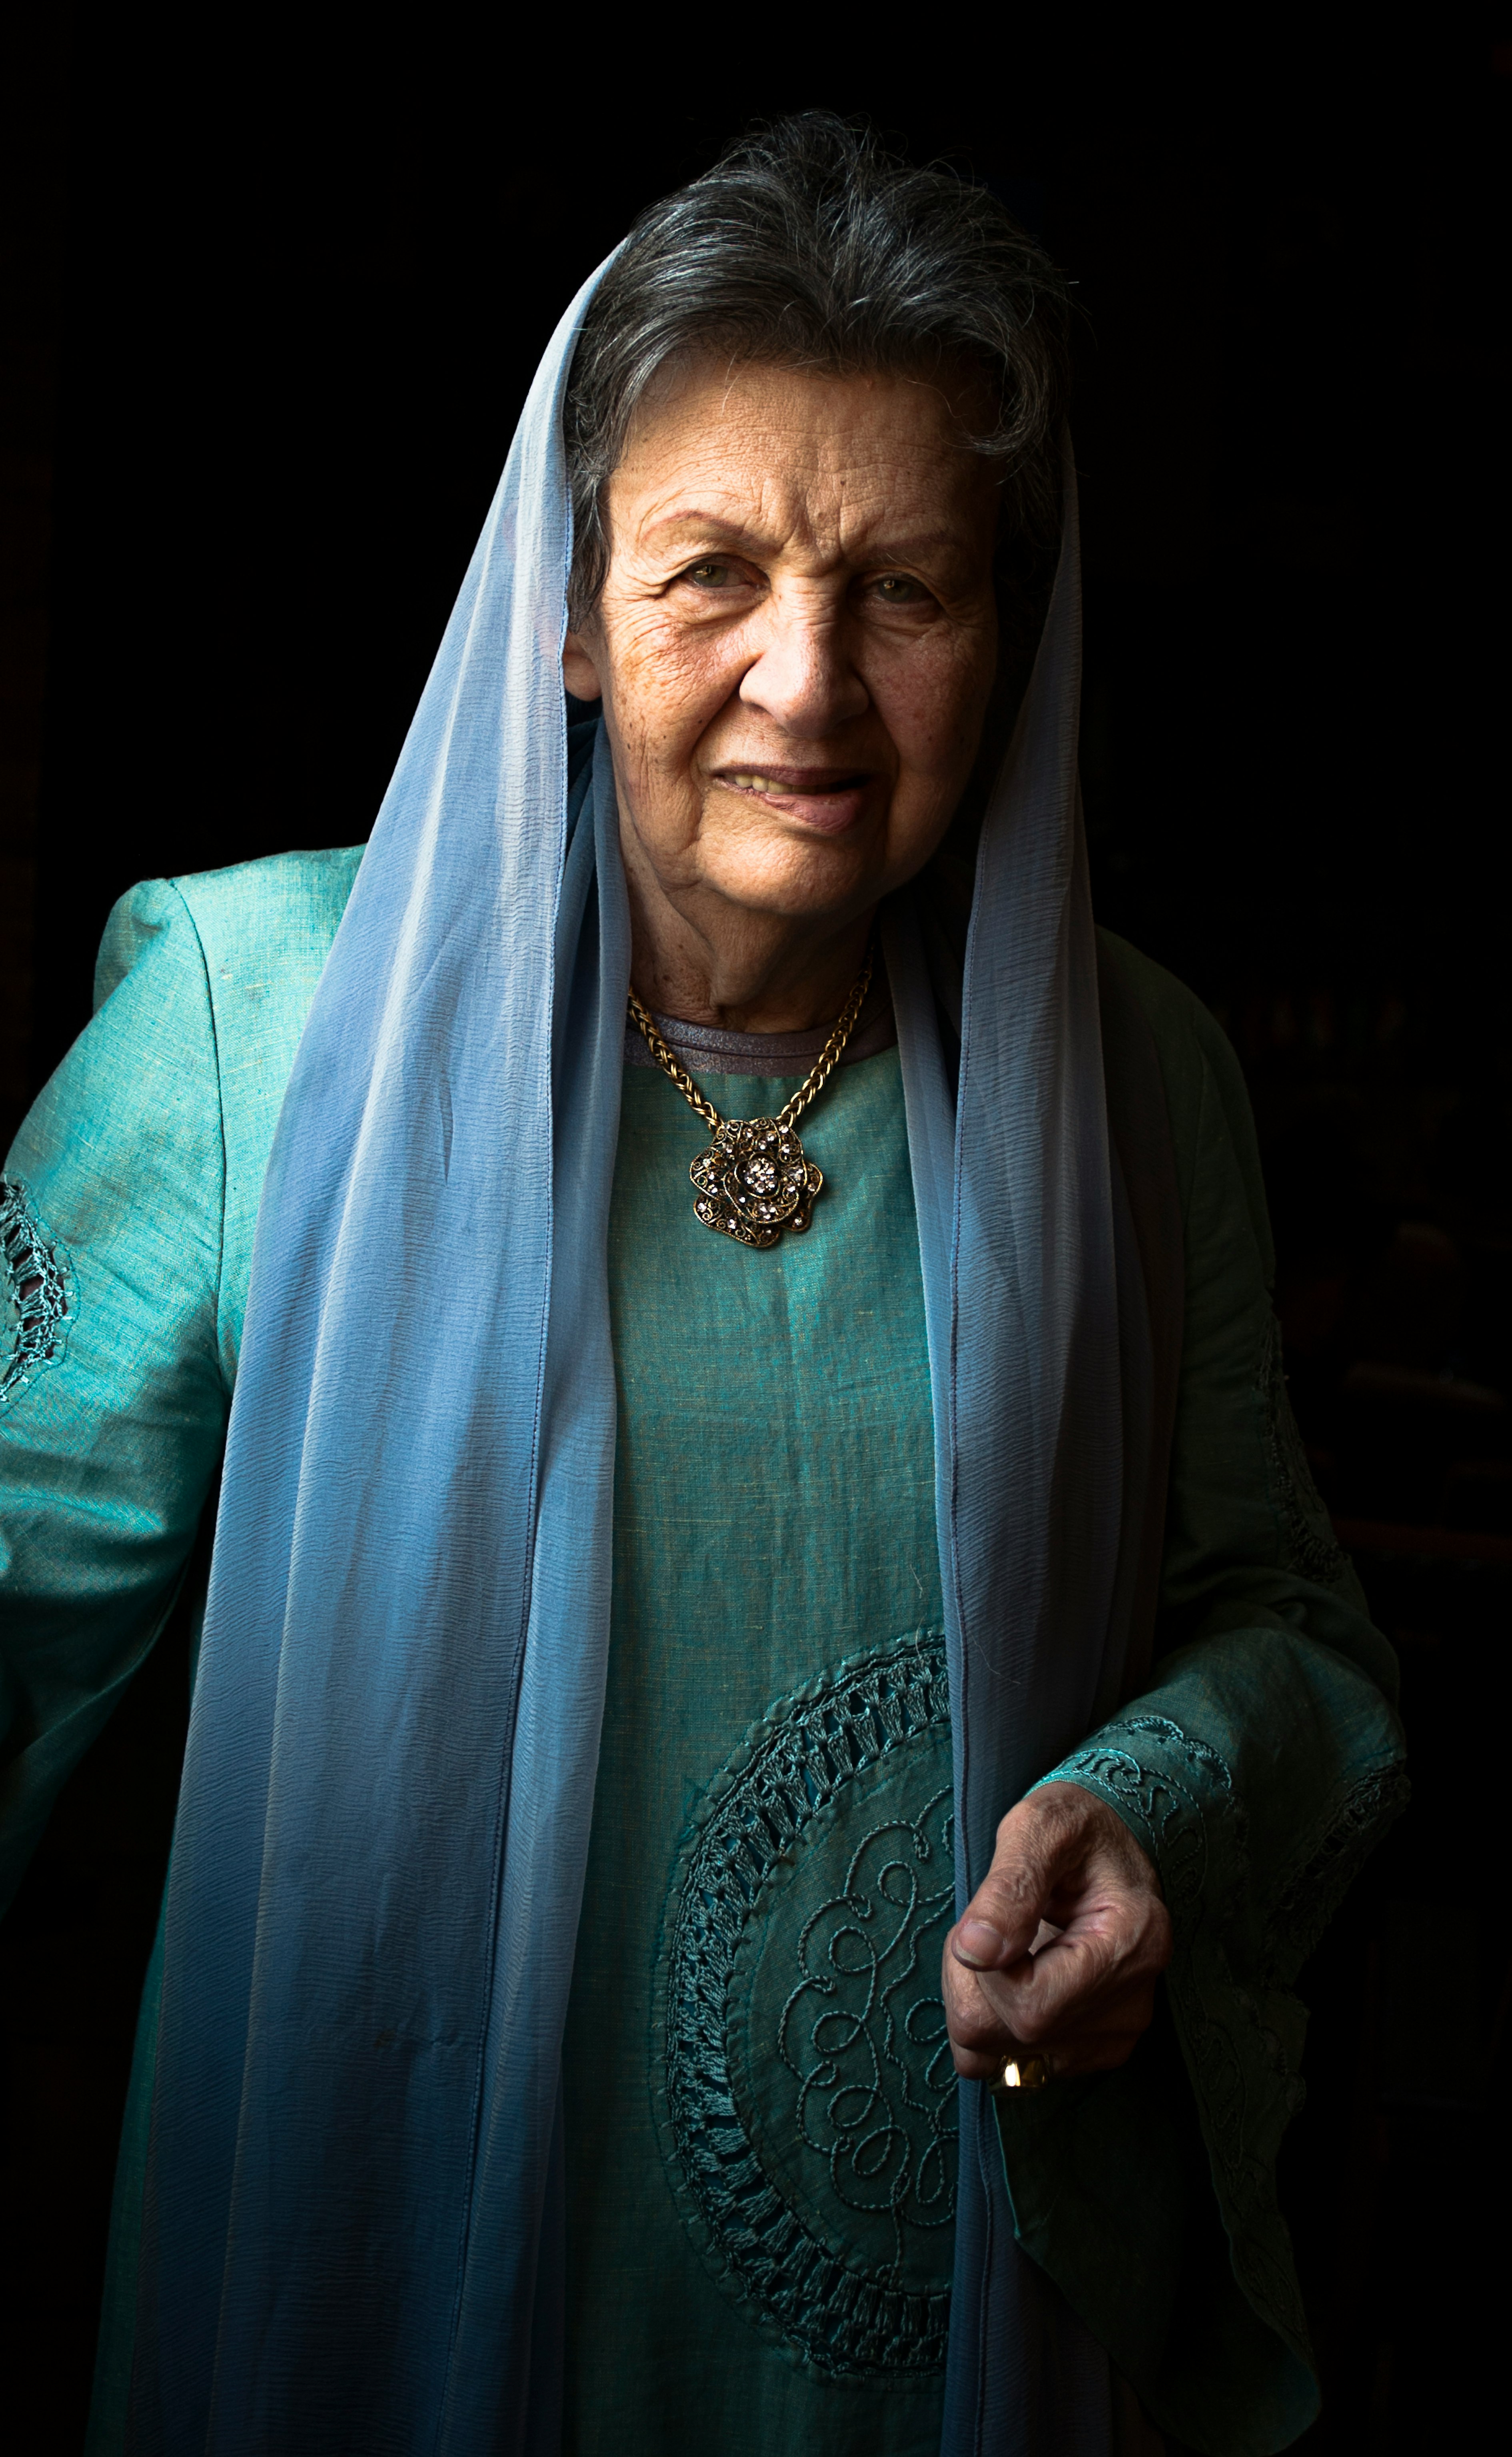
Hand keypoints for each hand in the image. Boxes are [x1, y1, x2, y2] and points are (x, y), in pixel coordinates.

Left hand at [941, 1782, 1171, 2081]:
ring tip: (1005, 1949)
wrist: (1105, 1844)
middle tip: (987, 1929)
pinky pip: (1015, 2066)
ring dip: (981, 2006)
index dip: (985, 1973)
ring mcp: (1117, 2035)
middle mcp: (1133, 2005)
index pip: (1032, 2007)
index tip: (983, 1923)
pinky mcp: (1095, 2049)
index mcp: (1133, 1944)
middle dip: (973, 1986)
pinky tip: (1018, 1976)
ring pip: (1005, 2062)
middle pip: (1014, 2040)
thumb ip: (1008, 1887)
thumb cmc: (1073, 1828)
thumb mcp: (1038, 1828)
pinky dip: (998, 2024)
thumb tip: (975, 1953)